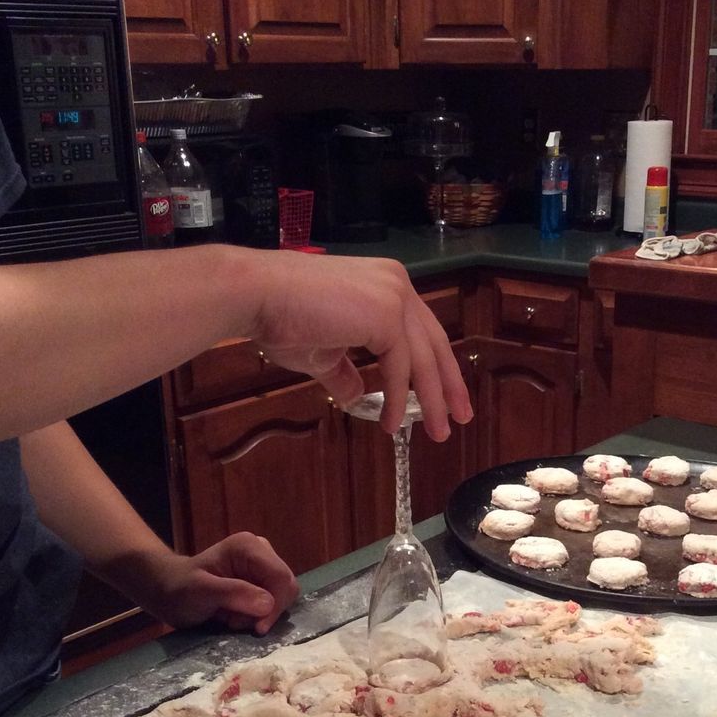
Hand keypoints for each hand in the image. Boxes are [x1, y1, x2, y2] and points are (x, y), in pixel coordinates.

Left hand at [137, 533, 298, 635]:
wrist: (167, 592)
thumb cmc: (179, 589)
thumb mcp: (201, 592)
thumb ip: (234, 594)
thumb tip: (268, 604)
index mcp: (249, 546)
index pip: (281, 578)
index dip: (276, 605)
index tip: (258, 628)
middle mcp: (261, 551)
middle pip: (286, 587)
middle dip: (266, 612)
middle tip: (236, 623)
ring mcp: (262, 566)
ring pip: (281, 597)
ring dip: (259, 615)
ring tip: (231, 618)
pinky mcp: (261, 580)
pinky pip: (273, 602)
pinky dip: (256, 615)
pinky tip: (235, 616)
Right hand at [252, 254, 472, 440]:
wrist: (256, 296)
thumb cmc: (280, 318)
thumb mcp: (322, 352)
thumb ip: (346, 372)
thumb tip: (357, 396)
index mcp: (386, 285)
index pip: (422, 330)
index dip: (436, 366)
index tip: (447, 396)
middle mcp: (396, 284)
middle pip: (434, 343)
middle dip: (449, 385)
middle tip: (460, 418)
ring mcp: (394, 297)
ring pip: (424, 359)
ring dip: (432, 400)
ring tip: (438, 432)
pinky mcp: (386, 315)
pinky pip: (402, 366)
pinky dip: (399, 398)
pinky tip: (393, 423)